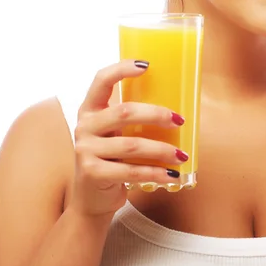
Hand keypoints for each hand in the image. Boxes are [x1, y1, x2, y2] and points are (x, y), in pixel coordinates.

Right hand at [68, 60, 186, 218]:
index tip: (146, 65)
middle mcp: (85, 126)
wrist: (92, 200)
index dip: (121, 69)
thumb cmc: (113, 160)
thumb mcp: (117, 134)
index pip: (101, 80)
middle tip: (179, 120)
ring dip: (162, 149)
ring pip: (132, 145)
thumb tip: (176, 108)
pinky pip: (131, 171)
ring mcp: (85, 150)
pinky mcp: (92, 173)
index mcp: (91, 110)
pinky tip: (171, 175)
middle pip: (124, 112)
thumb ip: (132, 119)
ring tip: (181, 155)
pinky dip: (155, 173)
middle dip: (157, 114)